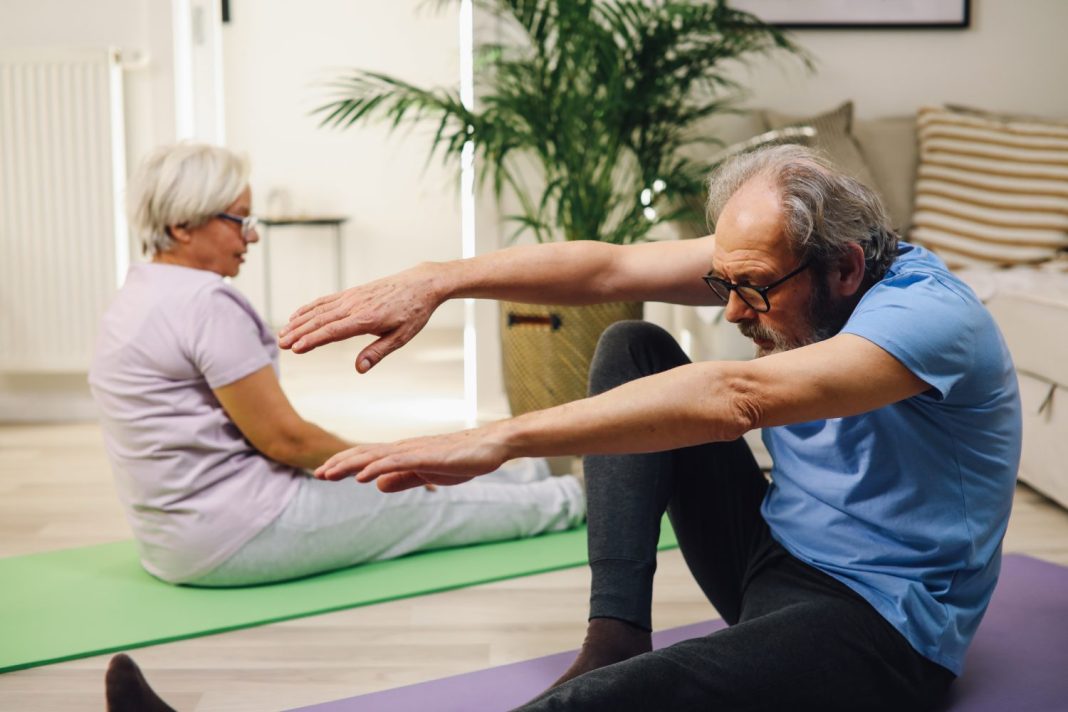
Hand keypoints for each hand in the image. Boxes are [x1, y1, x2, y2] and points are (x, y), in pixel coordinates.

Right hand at [277, 263, 442, 372]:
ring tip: (282, 333)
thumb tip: (359, 368)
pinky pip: (326, 300)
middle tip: (280, 344)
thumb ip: (378, 352)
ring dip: (299, 322)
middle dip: (299, 333)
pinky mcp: (352, 293)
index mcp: (367, 319)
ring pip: (319, 310)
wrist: (421, 284)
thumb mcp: (401, 337)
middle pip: (320, 321)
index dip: (313, 340)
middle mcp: (355, 306)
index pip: (333, 331)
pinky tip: (297, 316)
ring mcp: (352, 297)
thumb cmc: (413, 312)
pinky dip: (309, 308)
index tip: (296, 349)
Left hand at [314, 428, 510, 492]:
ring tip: (329, 473)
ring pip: (376, 456)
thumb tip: (377, 484)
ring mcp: (415, 451)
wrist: (490, 446)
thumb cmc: (462, 459)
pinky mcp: (427, 456)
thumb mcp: (427, 473)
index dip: (345, 464)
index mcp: (404, 453)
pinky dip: (377, 468)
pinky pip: (397, 462)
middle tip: (318, 474)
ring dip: (351, 465)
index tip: (325, 473)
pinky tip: (362, 476)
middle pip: (365, 454)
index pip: (368, 457)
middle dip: (340, 464)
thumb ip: (403, 478)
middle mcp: (404, 448)